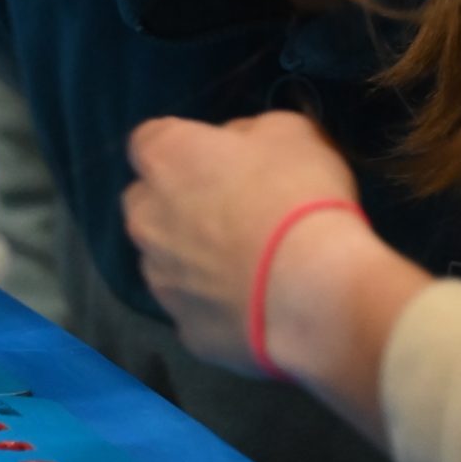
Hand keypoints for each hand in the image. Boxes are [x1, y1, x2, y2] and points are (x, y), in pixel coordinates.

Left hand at [121, 110, 361, 372]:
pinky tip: (254, 304)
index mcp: (166, 158)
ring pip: (164, 259)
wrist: (314, 291)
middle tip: (231, 211)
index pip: (149, 140)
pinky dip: (215, 304)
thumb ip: (246, 134)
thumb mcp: (289, 132)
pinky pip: (194, 308)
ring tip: (247, 265)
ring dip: (192, 257)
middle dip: (175, 203)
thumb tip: (236, 148)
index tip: (218, 158)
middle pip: (146, 202)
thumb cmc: (300, 195)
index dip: (184, 148)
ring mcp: (160, 279)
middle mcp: (146, 217)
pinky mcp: (184, 329)